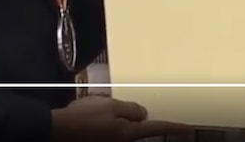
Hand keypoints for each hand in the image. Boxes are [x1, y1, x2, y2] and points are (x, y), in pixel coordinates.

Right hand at [50, 94, 191, 140]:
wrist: (56, 130)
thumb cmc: (84, 117)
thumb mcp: (109, 105)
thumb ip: (129, 109)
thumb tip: (142, 114)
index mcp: (129, 132)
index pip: (157, 128)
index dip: (173, 126)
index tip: (188, 127)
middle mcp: (123, 141)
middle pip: (138, 130)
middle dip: (138, 120)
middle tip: (131, 108)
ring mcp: (111, 141)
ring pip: (124, 130)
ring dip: (122, 119)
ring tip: (107, 108)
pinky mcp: (100, 140)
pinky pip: (112, 130)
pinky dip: (110, 122)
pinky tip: (98, 115)